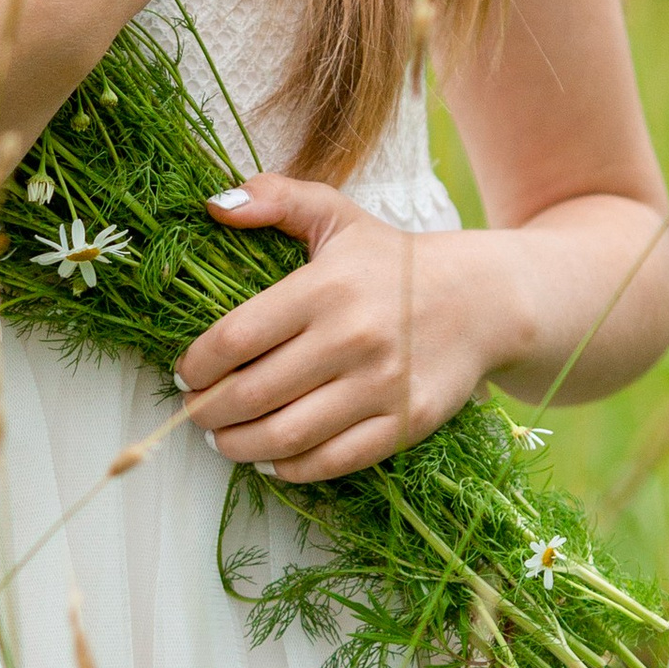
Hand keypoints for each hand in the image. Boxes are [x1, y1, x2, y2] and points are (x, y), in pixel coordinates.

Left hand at [176, 176, 524, 481]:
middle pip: (252, 394)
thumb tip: (214, 203)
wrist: (482, 300)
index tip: (185, 373)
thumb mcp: (337, 216)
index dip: (197, 365)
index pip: (236, 338)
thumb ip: (276, 198)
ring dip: (240, 446)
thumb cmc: (392, 261)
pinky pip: (333, 461)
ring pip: (287, 435)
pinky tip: (271, 459)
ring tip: (224, 439)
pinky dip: (290, 469)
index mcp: (326, 287)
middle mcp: (353, 338)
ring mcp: (382, 385)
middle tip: (196, 412)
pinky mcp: (405, 422)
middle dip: (208, 412)